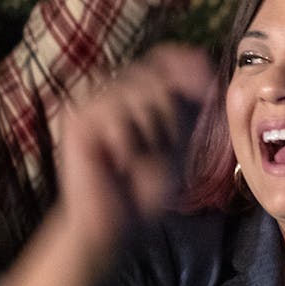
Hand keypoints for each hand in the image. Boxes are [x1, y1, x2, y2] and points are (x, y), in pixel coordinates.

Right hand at [56, 44, 214, 254]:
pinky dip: (128, 144)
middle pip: (154, 78)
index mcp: (136, 96)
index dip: (184, 64)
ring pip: (137, 95)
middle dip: (170, 117)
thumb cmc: (143, 189)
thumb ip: (189, 105)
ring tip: (137, 162)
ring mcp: (92, 104)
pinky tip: (119, 163)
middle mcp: (112, 93)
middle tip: (161, 151)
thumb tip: (203, 62)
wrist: (113, 225)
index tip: (207, 85)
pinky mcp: (77, 121)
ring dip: (150, 134)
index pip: (162, 60)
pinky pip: (115, 115)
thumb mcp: (177, 143)